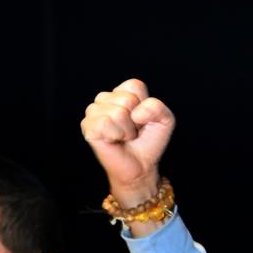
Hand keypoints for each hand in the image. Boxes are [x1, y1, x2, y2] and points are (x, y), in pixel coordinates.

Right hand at [80, 79, 174, 211]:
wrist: (141, 166)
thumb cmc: (150, 141)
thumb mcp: (165, 121)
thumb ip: (158, 107)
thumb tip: (136, 113)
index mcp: (122, 93)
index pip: (134, 86)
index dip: (145, 107)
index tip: (143, 120)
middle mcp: (105, 99)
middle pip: (126, 99)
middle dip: (136, 120)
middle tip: (133, 131)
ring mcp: (93, 111)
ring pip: (117, 112)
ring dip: (127, 130)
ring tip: (124, 136)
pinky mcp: (88, 126)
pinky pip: (105, 123)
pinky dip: (116, 135)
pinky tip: (114, 140)